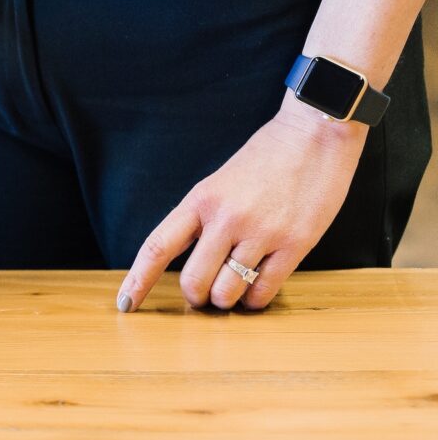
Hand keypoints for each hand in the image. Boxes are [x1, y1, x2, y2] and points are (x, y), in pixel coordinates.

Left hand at [118, 97, 366, 311]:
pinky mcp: (295, 243)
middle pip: (193, 280)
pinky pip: (264, 290)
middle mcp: (226, 218)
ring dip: (227, 301)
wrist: (314, 135)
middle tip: (204, 296)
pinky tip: (255, 292)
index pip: (157, 247)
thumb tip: (187, 262)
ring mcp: (261, 232)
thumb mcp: (218, 184)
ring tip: (233, 293)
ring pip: (228, 291)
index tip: (125, 304)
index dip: (138, 280)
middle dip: (195, 297)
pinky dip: (255, 300)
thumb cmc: (264, 160)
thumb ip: (201, 219)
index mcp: (200, 200)